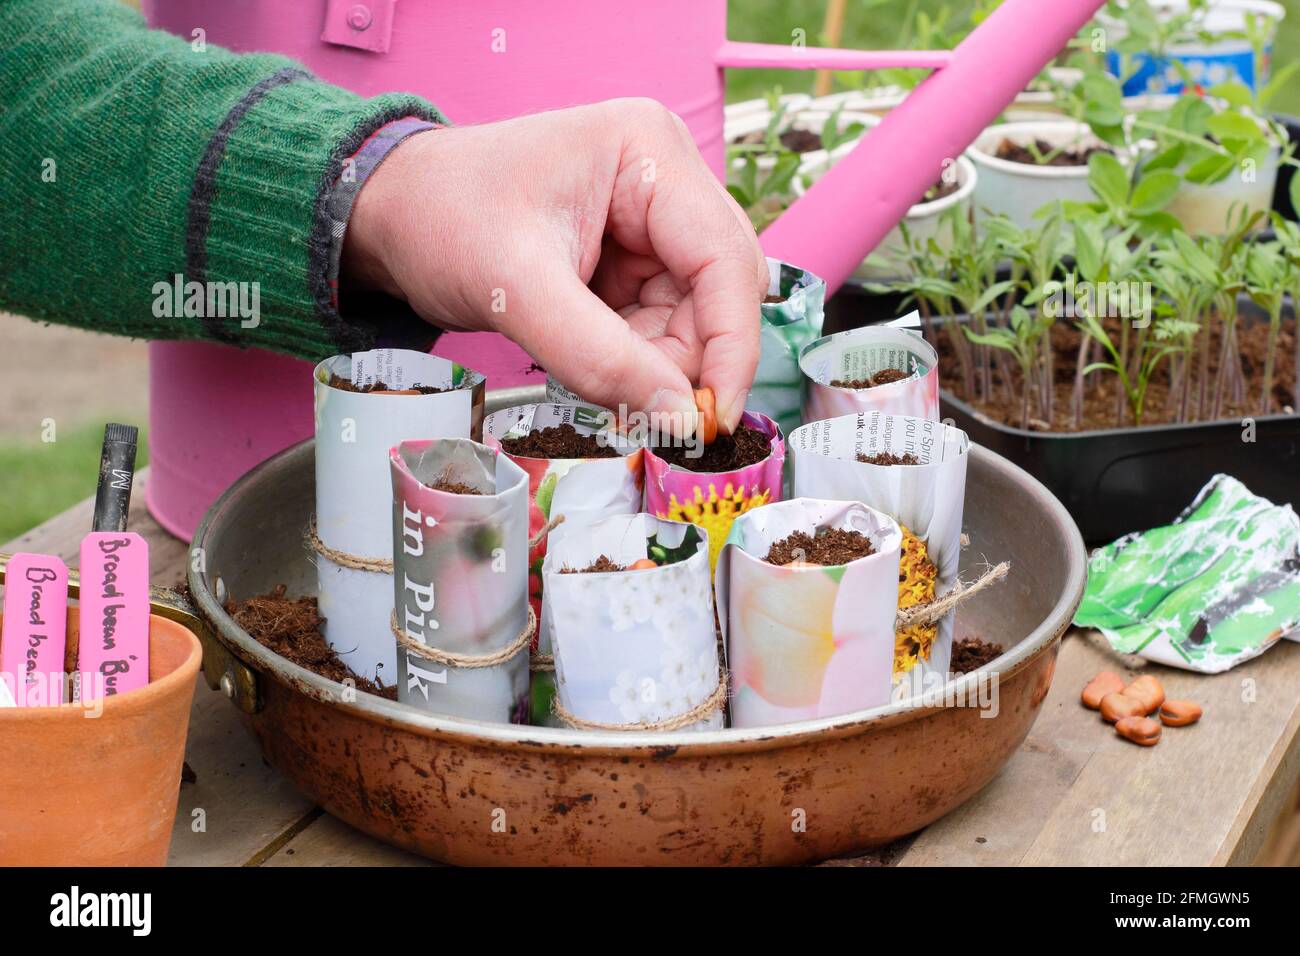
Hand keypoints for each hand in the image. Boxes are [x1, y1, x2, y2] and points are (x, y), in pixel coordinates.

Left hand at [343, 99, 766, 434]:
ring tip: (589, 374)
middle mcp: (664, 177)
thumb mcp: (515, 290)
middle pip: (718, 291)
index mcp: (648, 152)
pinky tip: (589, 364)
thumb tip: (679, 419)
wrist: (390, 215)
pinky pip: (660, 324)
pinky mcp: (632, 255)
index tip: (713, 420)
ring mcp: (651, 219)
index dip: (732, 347)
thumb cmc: (441, 220)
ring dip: (655, 365)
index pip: (726, 260)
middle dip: (687, 359)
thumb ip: (599, 357)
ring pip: (692, 317)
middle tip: (650, 417)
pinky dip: (634, 359)